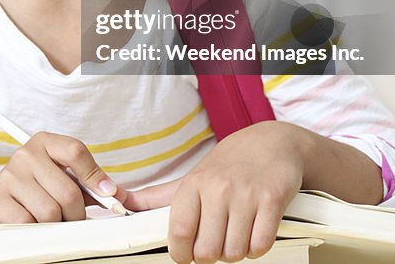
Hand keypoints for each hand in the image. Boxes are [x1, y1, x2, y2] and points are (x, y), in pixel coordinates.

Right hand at [0, 131, 119, 259]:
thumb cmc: (34, 193)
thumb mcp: (58, 180)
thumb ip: (86, 185)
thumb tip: (115, 195)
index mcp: (44, 143)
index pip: (75, 151)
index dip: (94, 175)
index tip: (107, 194)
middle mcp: (25, 154)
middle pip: (68, 191)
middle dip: (76, 213)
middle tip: (72, 219)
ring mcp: (10, 176)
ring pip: (51, 212)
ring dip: (56, 225)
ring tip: (49, 221)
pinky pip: (31, 223)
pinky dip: (36, 231)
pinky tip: (31, 224)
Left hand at [121, 121, 305, 263]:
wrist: (271, 142)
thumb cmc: (228, 164)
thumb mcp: (190, 177)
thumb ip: (157, 197)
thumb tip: (123, 204)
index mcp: (193, 185)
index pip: (179, 232)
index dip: (181, 254)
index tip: (186, 256)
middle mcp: (218, 189)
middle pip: (207, 250)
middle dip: (211, 255)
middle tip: (216, 243)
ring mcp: (246, 195)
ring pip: (234, 252)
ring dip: (235, 252)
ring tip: (236, 235)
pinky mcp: (272, 200)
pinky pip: (261, 245)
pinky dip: (257, 248)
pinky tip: (254, 233)